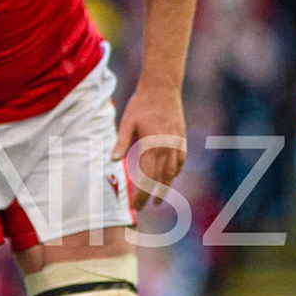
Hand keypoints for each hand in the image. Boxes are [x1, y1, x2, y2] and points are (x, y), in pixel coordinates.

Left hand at [115, 78, 187, 209]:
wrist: (163, 88)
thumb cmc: (141, 104)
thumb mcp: (126, 122)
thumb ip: (121, 142)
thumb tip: (113, 161)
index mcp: (152, 146)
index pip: (147, 178)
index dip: (141, 195)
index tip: (136, 207)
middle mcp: (168, 148)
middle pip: (161, 179)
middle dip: (152, 195)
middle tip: (144, 208)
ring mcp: (177, 143)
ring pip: (173, 172)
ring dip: (166, 186)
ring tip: (158, 198)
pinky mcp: (182, 138)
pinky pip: (181, 161)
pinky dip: (175, 172)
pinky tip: (169, 177)